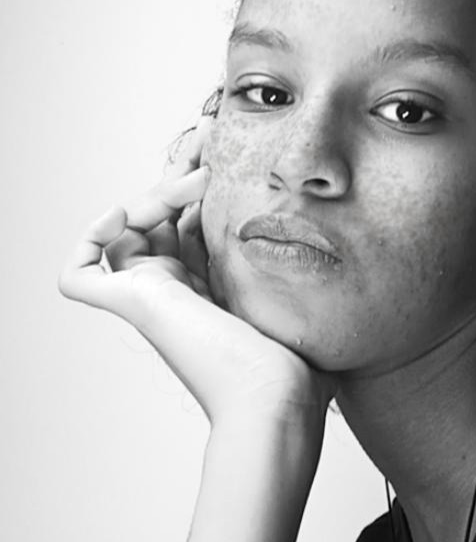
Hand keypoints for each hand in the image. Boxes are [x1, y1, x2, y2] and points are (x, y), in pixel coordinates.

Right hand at [57, 122, 338, 426]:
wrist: (278, 399)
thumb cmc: (300, 366)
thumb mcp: (304, 291)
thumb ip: (303, 258)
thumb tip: (329, 216)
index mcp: (214, 291)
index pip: (192, 223)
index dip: (204, 186)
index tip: (230, 152)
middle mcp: (179, 294)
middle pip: (159, 219)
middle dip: (180, 175)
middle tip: (210, 143)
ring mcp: (153, 300)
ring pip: (127, 232)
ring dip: (154, 194)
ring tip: (196, 180)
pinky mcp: (134, 307)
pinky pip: (80, 275)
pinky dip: (87, 241)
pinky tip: (121, 217)